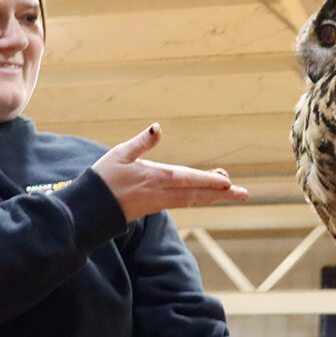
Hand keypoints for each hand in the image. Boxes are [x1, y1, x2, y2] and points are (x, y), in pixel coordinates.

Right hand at [92, 123, 249, 221]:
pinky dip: (200, 198)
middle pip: (197, 193)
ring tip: (233, 191)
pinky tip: (209, 194)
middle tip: (244, 194)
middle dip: (221, 193)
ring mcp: (160, 202)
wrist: (91, 209)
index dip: (207, 180)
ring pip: (193, 199)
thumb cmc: (103, 178)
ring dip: (214, 196)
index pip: (186, 178)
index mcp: (153, 177)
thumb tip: (157, 127)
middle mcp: (161, 193)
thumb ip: (141, 142)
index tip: (226, 181)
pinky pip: (184, 203)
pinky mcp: (156, 207)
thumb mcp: (120, 154)